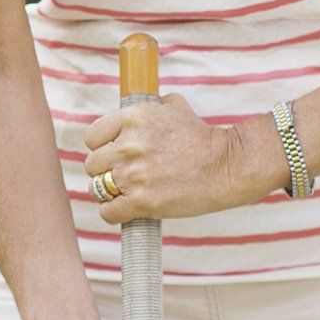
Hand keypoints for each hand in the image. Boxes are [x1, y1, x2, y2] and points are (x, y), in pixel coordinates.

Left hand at [85, 94, 280, 222]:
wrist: (227, 165)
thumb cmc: (202, 137)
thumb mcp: (175, 108)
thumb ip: (150, 107)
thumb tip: (138, 106)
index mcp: (132, 118)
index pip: (91, 137)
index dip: (101, 148)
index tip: (113, 154)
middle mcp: (128, 145)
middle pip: (92, 165)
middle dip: (105, 171)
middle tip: (123, 175)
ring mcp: (134, 174)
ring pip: (97, 188)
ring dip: (109, 193)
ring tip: (125, 193)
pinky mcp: (142, 201)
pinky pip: (108, 211)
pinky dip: (114, 212)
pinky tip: (127, 209)